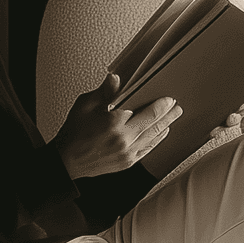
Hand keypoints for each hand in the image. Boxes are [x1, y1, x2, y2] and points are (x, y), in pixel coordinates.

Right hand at [57, 73, 179, 179]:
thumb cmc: (73, 133)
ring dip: (165, 127)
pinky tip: (160, 135)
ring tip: (173, 119)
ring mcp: (126, 154)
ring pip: (154, 138)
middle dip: (169, 115)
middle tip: (177, 108)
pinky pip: (147, 150)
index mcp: (115, 124)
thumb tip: (116, 78)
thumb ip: (104, 92)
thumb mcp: (85, 106)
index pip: (148, 112)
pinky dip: (156, 141)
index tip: (169, 99)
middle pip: (155, 125)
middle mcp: (124, 140)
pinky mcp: (126, 163)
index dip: (162, 105)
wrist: (66, 161)